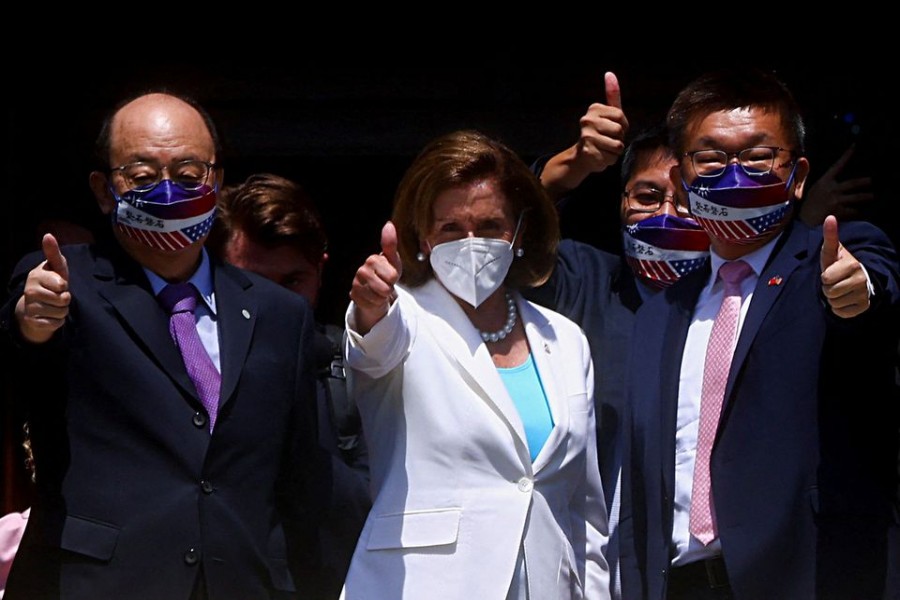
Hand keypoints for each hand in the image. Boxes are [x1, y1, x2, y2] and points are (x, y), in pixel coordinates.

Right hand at [15, 233, 70, 342]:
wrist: (36, 305)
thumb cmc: (52, 282)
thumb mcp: (56, 267)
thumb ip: (53, 253)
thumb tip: (48, 235)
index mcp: (36, 275)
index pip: (62, 285)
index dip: (65, 286)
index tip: (58, 283)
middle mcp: (29, 290)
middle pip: (64, 300)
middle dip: (66, 299)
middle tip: (57, 295)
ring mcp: (30, 307)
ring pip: (62, 312)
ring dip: (63, 310)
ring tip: (54, 305)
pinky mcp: (33, 321)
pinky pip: (56, 323)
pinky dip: (58, 321)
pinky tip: (49, 315)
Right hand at [350, 221, 401, 333]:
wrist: (376, 288)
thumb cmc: (387, 272)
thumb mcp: (393, 259)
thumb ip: (390, 243)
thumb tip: (388, 224)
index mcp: (372, 260)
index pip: (392, 276)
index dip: (394, 279)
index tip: (389, 275)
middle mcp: (361, 270)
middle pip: (386, 288)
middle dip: (388, 288)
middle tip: (384, 283)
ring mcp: (356, 283)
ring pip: (378, 297)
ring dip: (382, 296)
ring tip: (379, 289)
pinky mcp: (353, 295)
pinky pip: (371, 305)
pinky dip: (375, 303)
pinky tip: (372, 296)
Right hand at [540, 71, 628, 196]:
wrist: (581, 157)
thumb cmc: (600, 133)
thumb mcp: (608, 113)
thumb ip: (612, 95)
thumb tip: (610, 73)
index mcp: (593, 109)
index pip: (621, 116)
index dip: (623, 126)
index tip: (612, 129)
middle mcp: (587, 120)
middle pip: (619, 131)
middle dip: (619, 139)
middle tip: (607, 140)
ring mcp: (587, 137)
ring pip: (617, 145)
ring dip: (615, 151)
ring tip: (604, 149)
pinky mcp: (588, 152)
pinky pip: (611, 158)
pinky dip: (609, 160)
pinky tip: (600, 156)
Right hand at [800, 144, 873, 225]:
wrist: (804, 224)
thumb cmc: (804, 207)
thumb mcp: (803, 188)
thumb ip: (805, 175)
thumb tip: (802, 159)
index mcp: (823, 182)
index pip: (837, 166)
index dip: (846, 156)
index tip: (855, 146)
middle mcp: (832, 189)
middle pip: (853, 183)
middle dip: (864, 181)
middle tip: (871, 181)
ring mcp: (837, 200)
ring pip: (857, 197)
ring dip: (866, 196)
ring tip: (872, 196)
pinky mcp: (840, 211)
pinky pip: (853, 211)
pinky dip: (857, 212)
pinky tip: (860, 213)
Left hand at [820, 215, 869, 317]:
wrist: (858, 278)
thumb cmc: (839, 264)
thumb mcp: (833, 251)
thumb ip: (829, 236)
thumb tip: (830, 217)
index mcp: (853, 265)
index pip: (826, 279)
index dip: (825, 276)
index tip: (831, 272)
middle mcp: (861, 280)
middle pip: (829, 292)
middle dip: (827, 287)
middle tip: (835, 281)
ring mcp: (863, 295)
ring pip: (834, 303)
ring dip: (832, 298)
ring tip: (840, 289)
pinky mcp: (863, 307)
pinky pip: (841, 313)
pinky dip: (839, 308)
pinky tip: (845, 298)